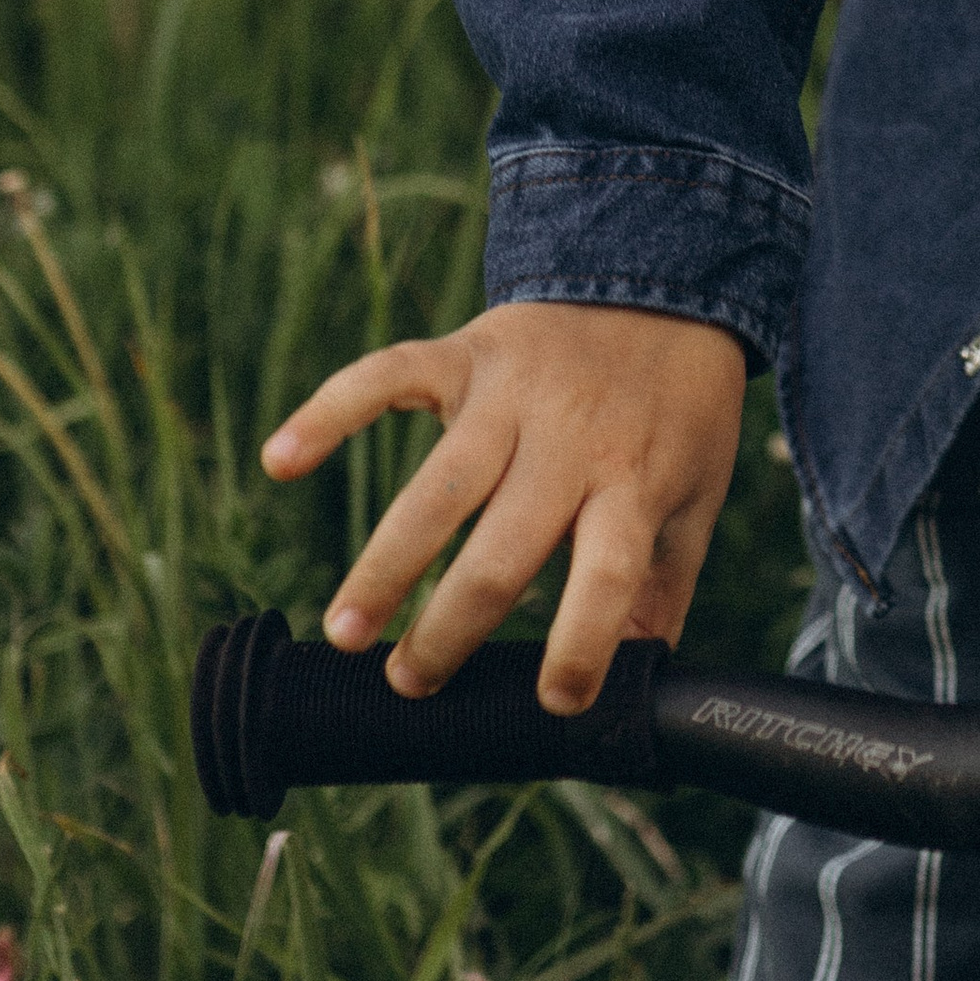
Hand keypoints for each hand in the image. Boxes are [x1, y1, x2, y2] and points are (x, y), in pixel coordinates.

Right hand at [263, 301, 747, 713]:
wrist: (665, 279)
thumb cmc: (677, 407)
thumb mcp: (697, 491)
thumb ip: (661, 582)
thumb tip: (638, 684)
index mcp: (634, 479)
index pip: (610, 575)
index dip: (584, 644)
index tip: (556, 701)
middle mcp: (568, 440)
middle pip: (504, 547)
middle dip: (452, 626)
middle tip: (410, 682)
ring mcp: (512, 393)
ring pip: (440, 488)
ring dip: (387, 564)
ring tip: (347, 633)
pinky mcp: (468, 353)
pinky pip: (389, 376)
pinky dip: (330, 412)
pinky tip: (282, 460)